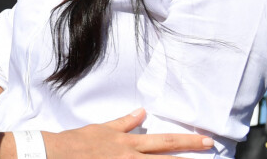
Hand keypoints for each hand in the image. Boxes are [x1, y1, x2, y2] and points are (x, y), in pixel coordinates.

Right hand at [43, 108, 214, 158]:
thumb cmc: (78, 142)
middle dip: (190, 154)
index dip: (187, 141)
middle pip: (166, 157)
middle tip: (211, 148)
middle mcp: (130, 156)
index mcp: (129, 143)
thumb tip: (141, 112)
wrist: (56, 154)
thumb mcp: (103, 128)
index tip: (205, 140)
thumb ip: (124, 122)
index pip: (164, 141)